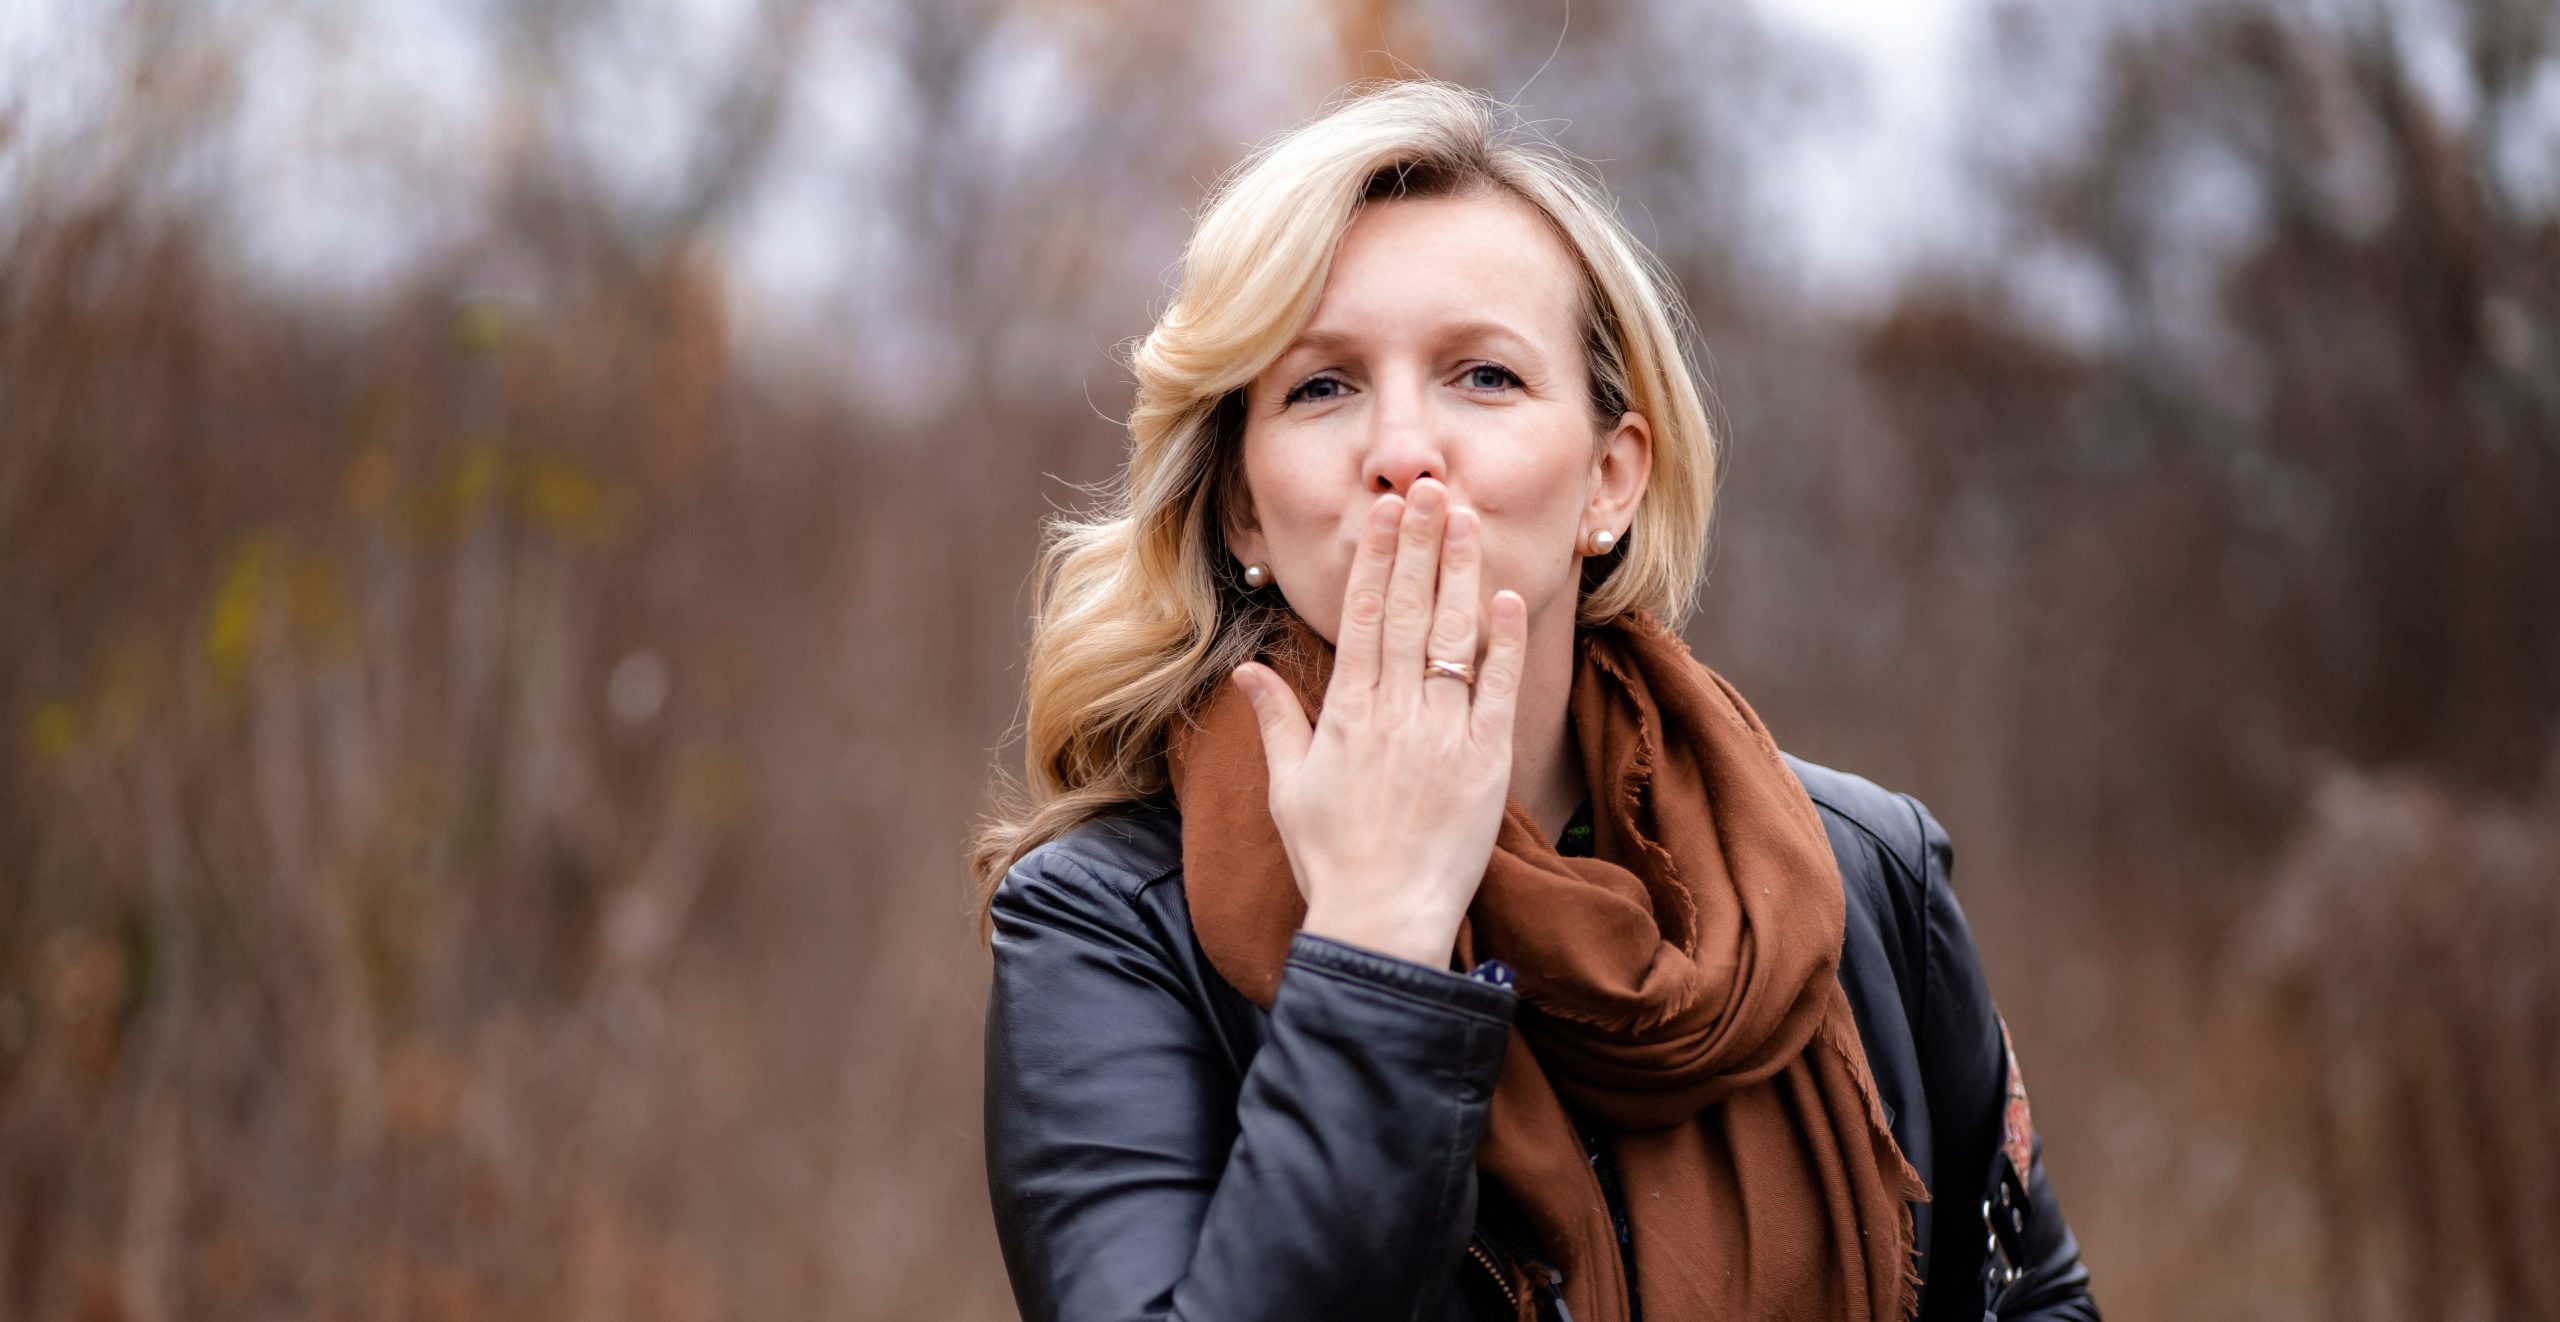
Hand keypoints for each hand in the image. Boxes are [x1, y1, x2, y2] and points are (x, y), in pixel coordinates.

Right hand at [1230, 478, 1529, 968]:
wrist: (1381, 924)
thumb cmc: (1331, 861)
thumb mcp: (1289, 790)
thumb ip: (1276, 722)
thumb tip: (1248, 671)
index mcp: (1345, 716)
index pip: (1361, 619)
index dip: (1374, 560)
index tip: (1385, 512)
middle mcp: (1392, 716)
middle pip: (1406, 612)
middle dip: (1419, 544)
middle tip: (1428, 486)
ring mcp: (1440, 737)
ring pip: (1451, 638)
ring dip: (1460, 574)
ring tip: (1467, 519)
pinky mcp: (1483, 765)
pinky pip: (1494, 692)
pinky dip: (1501, 645)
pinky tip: (1507, 599)